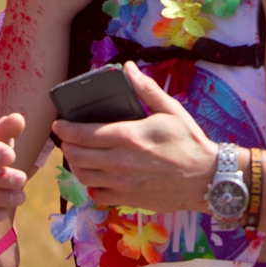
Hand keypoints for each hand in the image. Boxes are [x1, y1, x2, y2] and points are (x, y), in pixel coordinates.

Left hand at [55, 62, 217, 212]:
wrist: (206, 179)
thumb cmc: (189, 142)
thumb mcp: (170, 110)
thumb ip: (145, 89)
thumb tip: (128, 67)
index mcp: (128, 136)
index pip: (83, 134)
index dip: (65, 128)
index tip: (59, 124)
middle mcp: (120, 162)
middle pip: (77, 156)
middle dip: (66, 146)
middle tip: (67, 139)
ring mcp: (122, 184)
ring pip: (83, 176)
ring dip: (75, 164)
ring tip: (78, 155)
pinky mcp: (127, 199)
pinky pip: (97, 194)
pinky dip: (92, 184)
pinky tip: (98, 175)